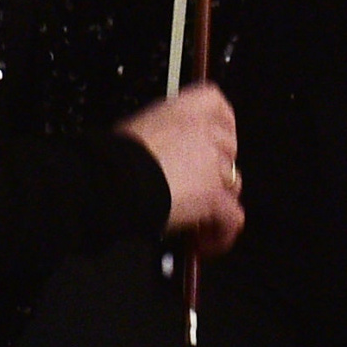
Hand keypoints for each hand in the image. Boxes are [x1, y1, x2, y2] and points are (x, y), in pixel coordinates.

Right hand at [118, 82, 243, 250]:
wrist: (113, 180)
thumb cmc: (114, 157)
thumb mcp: (139, 127)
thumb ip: (164, 133)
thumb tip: (162, 150)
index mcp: (187, 107)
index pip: (217, 105)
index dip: (217, 126)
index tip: (208, 142)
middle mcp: (207, 130)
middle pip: (228, 150)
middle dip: (214, 170)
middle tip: (195, 189)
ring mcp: (215, 163)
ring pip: (232, 183)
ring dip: (218, 201)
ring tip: (199, 220)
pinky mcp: (215, 195)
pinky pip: (233, 217)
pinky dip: (223, 232)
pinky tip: (206, 242)